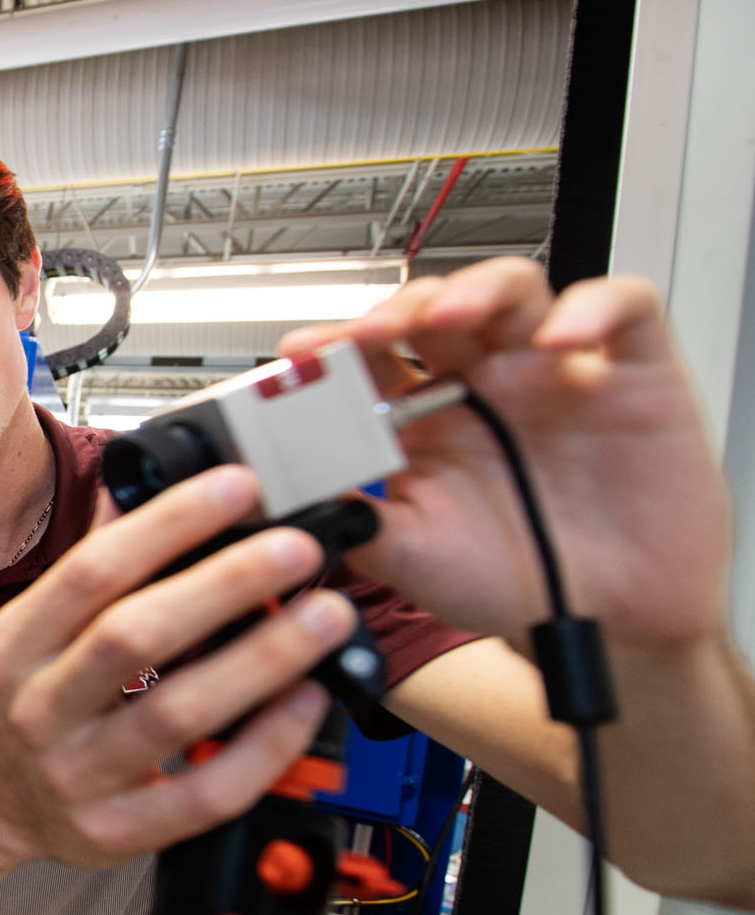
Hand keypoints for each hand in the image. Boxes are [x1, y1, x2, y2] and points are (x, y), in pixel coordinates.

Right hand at [0, 465, 355, 870]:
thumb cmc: (30, 704)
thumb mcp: (34, 630)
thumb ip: (94, 564)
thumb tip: (149, 480)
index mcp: (12, 647)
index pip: (92, 572)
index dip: (169, 524)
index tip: (237, 487)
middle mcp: (35, 711)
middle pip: (133, 638)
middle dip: (224, 585)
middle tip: (296, 547)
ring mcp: (74, 778)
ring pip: (176, 713)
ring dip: (262, 660)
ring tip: (326, 617)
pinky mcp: (119, 832)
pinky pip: (207, 791)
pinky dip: (265, 744)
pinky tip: (307, 700)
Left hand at [282, 258, 729, 651]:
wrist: (603, 624)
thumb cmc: (511, 583)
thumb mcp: (410, 556)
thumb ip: (350, 518)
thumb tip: (282, 491)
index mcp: (427, 417)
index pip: (374, 353)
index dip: (337, 343)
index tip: (301, 354)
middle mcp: (486, 383)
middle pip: (437, 306)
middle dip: (398, 308)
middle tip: (370, 332)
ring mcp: (555, 370)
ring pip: (516, 289)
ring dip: (477, 290)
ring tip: (447, 315)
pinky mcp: (632, 372)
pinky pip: (623, 308)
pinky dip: (593, 309)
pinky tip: (560, 341)